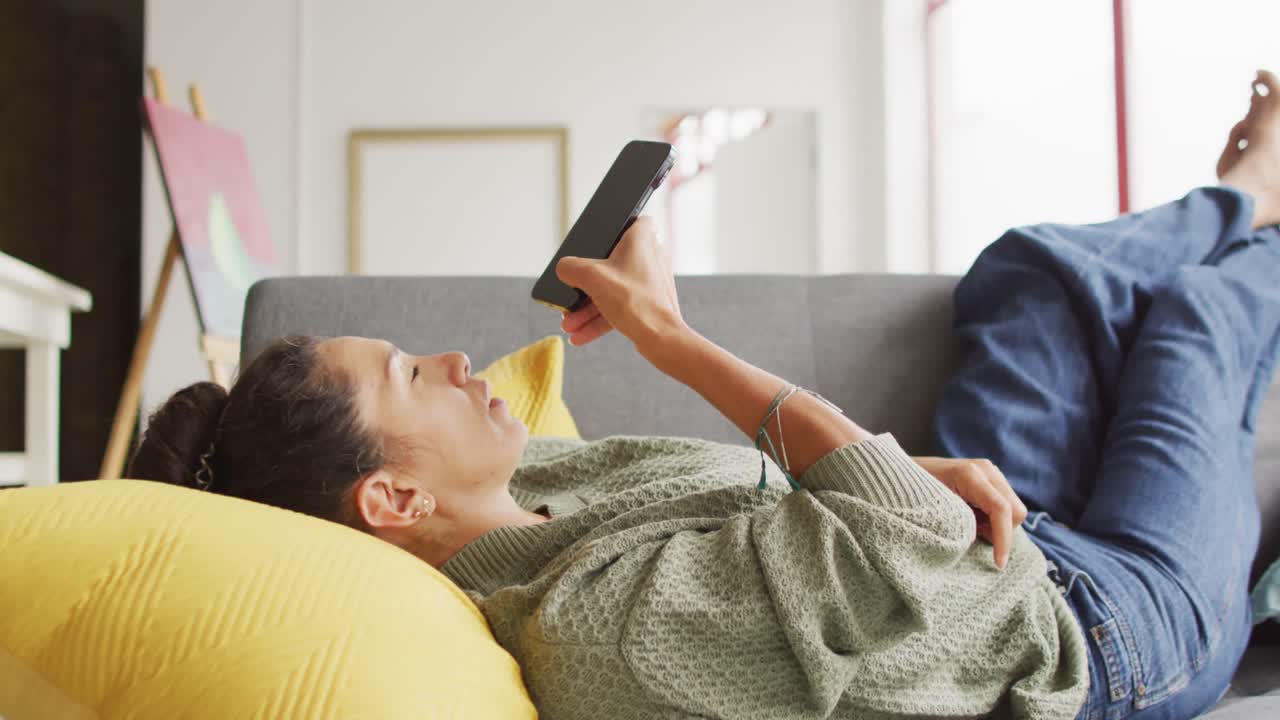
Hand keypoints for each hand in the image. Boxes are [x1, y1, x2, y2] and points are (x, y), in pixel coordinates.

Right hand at [555, 217, 687, 355]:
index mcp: (642, 238)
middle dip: (586, 287)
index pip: (630, 219)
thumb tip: (563, 269)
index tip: (597, 240)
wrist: (661, 338)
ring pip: (613, 289)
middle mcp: (650, 256)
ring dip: (588, 308)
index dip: (613, 228)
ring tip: (570, 324)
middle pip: (610, 263)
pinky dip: (600, 319)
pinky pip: (620, 307)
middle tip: (570, 298)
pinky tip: (580, 335)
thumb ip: (570, 268)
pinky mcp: (649, 303)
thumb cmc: (635, 301)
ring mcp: (650, 282)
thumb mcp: (591, 277)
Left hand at [912, 456, 1027, 569]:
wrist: (901, 472)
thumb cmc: (912, 492)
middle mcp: (986, 470)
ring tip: (967, 523)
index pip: (1001, 509)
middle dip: (1000, 531)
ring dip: (995, 525)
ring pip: (1013, 510)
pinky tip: (971, 517)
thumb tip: (975, 541)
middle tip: (971, 534)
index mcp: (970, 475)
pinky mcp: (990, 480)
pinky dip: (992, 519)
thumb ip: (958, 524)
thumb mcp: (932, 511)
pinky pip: (1004, 506)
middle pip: (1016, 511)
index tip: (998, 564)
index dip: (1003, 539)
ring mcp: (990, 472)